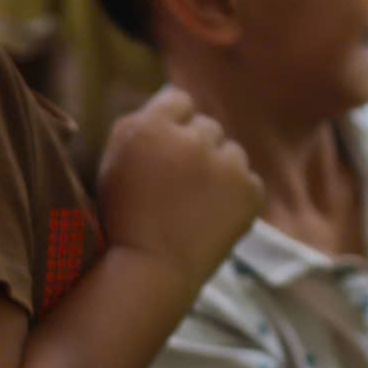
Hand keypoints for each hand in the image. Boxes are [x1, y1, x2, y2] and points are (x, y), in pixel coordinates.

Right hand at [97, 89, 263, 286]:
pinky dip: (235, 194)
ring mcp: (229, 164)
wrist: (152, 268)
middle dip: (194, 147)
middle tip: (176, 184)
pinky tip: (211, 215)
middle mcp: (196, 138)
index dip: (170, 125)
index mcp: (155, 126)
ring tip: (193, 204)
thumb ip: (142, 121)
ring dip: (218, 168)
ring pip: (230, 152)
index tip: (162, 152)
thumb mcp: (115, 159)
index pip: (178, 99)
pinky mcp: (251, 191)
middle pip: (206, 126)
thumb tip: (174, 98)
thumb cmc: (124, 214)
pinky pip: (247, 179)